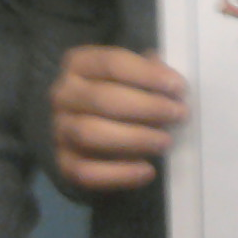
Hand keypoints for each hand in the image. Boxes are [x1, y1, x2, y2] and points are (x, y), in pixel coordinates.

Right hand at [50, 45, 185, 191]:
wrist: (85, 123)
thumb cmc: (118, 91)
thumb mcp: (130, 72)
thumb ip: (148, 69)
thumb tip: (167, 78)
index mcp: (78, 63)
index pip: (111, 63)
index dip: (147, 75)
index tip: (178, 87)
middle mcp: (62, 95)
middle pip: (102, 99)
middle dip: (147, 107)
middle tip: (178, 114)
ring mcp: (59, 130)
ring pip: (91, 135)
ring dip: (134, 139)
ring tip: (165, 142)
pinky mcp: (63, 163)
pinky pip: (87, 172)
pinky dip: (119, 174)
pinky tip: (147, 171)